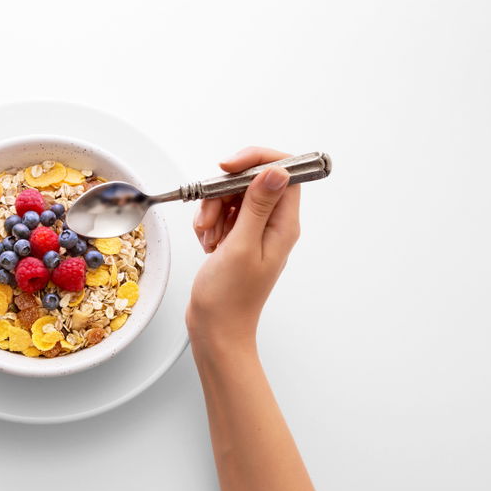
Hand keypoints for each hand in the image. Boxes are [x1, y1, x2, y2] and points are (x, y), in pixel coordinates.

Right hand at [186, 147, 300, 353]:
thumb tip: (277, 171)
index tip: (227, 168)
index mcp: (283, 225)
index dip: (255, 162)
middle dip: (223, 193)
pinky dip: (209, 223)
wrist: (216, 328)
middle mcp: (273, 225)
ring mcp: (255, 232)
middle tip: (211, 218)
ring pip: (233, 197)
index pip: (283, 172)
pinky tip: (207, 243)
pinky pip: (222, 214)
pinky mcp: (237, 238)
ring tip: (208, 237)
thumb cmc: (229, 297)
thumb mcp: (242, 246)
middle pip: (251, 182)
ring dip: (213, 210)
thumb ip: (258, 205)